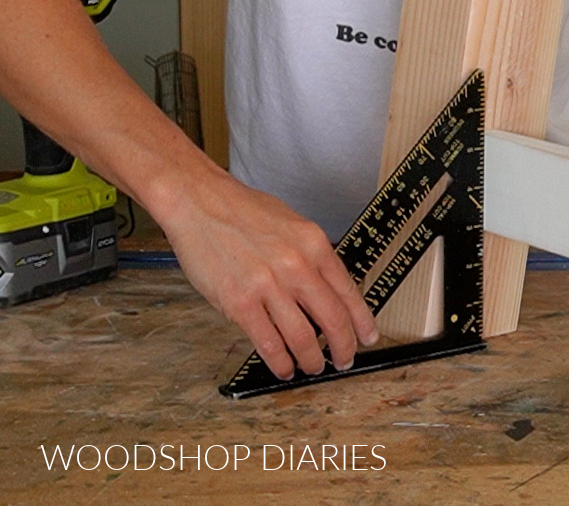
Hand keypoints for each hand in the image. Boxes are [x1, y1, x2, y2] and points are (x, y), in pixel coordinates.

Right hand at [159, 172, 378, 379]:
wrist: (200, 202)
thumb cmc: (243, 210)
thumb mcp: (294, 225)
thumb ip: (312, 257)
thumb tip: (327, 290)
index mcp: (314, 245)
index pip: (348, 292)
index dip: (361, 321)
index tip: (368, 337)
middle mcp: (296, 266)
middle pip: (332, 319)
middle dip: (343, 348)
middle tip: (344, 360)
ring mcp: (268, 286)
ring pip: (302, 337)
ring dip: (312, 360)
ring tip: (313, 367)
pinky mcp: (239, 303)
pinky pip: (268, 343)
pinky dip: (280, 362)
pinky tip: (284, 367)